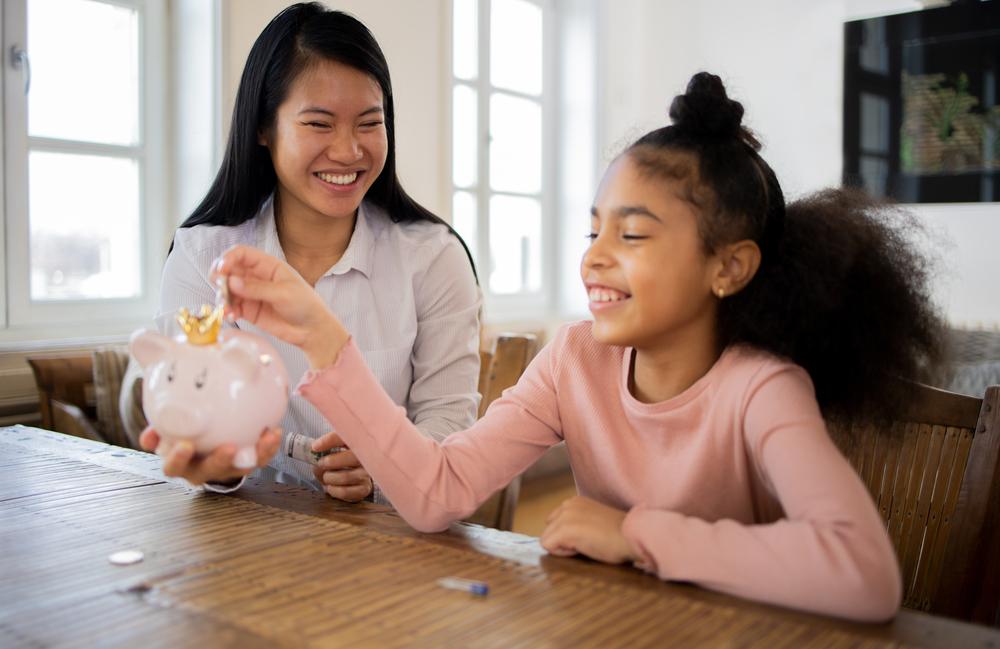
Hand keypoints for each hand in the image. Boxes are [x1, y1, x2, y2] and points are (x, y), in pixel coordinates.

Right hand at [139, 426, 280, 486]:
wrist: (203, 445)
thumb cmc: (185, 436)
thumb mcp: (169, 432)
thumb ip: (159, 431)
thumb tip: (149, 436)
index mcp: (181, 464)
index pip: (174, 467)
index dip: (178, 459)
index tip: (185, 446)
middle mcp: (203, 470)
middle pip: (211, 470)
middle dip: (220, 460)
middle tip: (229, 448)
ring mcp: (226, 469)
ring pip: (241, 467)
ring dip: (256, 453)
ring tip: (266, 437)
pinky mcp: (245, 463)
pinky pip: (260, 458)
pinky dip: (268, 446)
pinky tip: (274, 431)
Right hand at [211, 244, 350, 368]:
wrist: (312, 330)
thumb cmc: (305, 305)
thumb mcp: (284, 293)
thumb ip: (257, 288)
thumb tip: (231, 281)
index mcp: (268, 265)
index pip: (241, 253)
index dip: (228, 258)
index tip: (221, 270)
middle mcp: (256, 277)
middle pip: (229, 270)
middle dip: (220, 278)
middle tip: (220, 289)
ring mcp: (251, 294)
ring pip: (227, 289)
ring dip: (221, 297)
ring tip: (226, 308)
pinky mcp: (248, 310)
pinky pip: (231, 307)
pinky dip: (227, 310)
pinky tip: (230, 316)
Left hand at [310, 432, 372, 501]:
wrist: (349, 481)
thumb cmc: (337, 464)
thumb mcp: (329, 453)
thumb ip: (322, 451)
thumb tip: (313, 451)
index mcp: (355, 444)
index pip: (346, 438)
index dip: (330, 441)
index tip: (315, 447)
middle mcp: (364, 458)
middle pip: (352, 457)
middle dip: (331, 461)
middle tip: (321, 464)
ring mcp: (365, 474)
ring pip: (345, 476)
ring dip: (329, 478)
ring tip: (326, 477)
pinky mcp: (364, 489)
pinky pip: (345, 491)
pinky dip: (333, 490)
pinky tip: (330, 487)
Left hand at [540, 496, 637, 564]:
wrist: (632, 537)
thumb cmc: (618, 536)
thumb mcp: (593, 522)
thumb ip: (576, 523)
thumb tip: (559, 538)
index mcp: (575, 501)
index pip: (553, 523)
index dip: (566, 536)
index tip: (588, 537)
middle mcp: (567, 504)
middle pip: (548, 530)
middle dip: (562, 541)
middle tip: (587, 543)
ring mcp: (565, 516)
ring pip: (546, 539)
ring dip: (563, 547)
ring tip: (586, 545)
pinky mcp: (565, 529)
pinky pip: (548, 546)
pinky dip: (563, 553)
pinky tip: (582, 549)